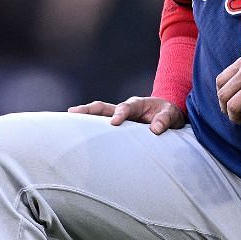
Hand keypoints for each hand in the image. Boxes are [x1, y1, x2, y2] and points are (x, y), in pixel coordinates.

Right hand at [67, 96, 186, 134]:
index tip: (114, 123)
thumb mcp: (172, 115)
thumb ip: (164, 120)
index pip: (125, 108)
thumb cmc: (169, 114)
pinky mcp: (117, 127)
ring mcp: (118, 117)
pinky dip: (89, 128)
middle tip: (73, 113)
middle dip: (88, 110)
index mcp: (137, 104)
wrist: (168, 117)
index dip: (119, 114)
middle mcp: (124, 109)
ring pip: (98, 115)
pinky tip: (77, 135)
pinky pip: (101, 125)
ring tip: (68, 120)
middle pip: (103, 107)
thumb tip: (155, 130)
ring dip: (84, 117)